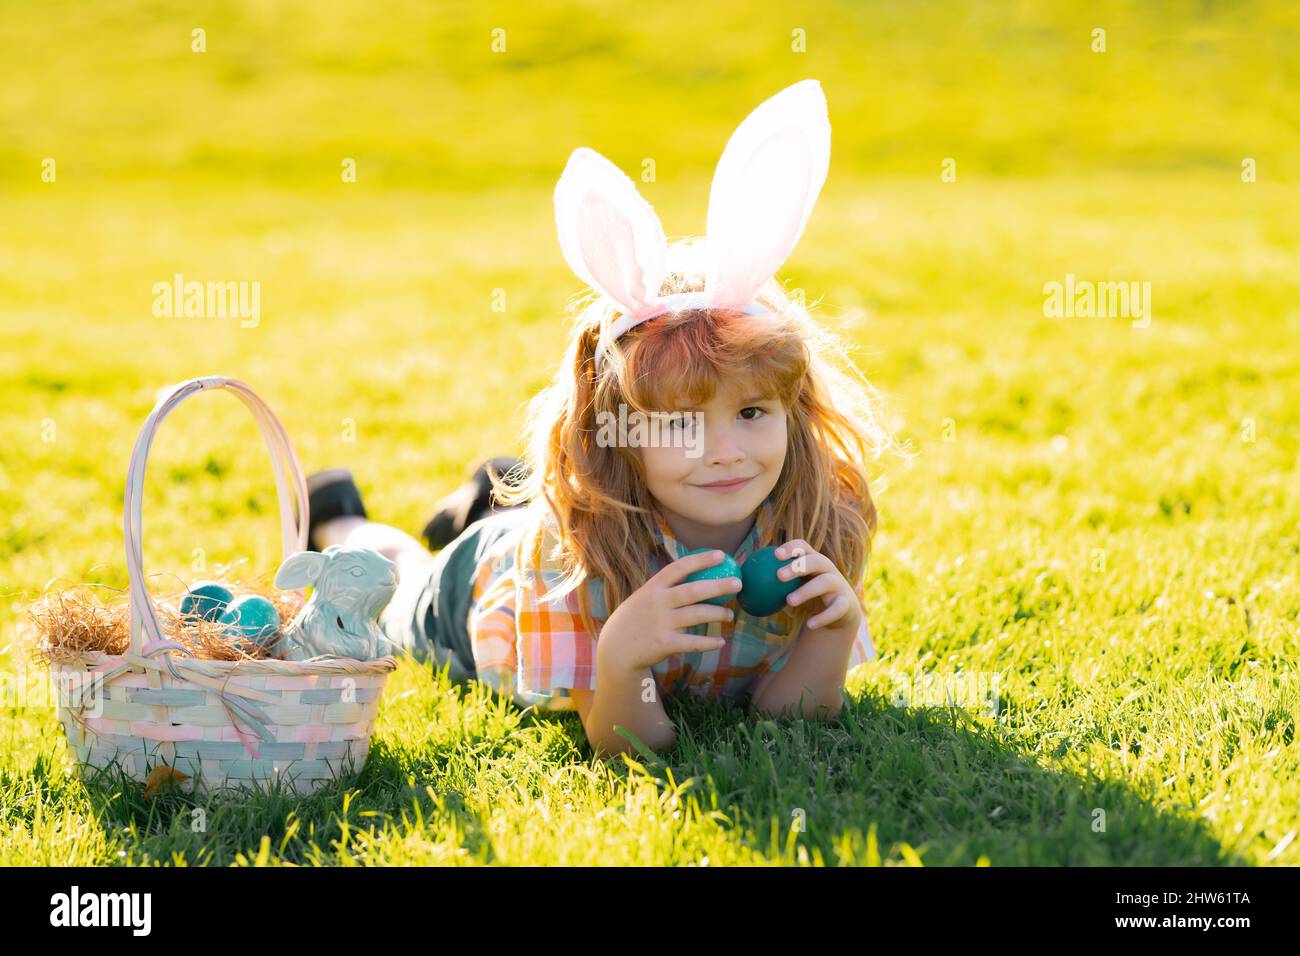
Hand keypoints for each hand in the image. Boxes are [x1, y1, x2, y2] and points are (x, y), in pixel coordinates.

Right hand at [597, 550, 739, 673]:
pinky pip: (694, 643)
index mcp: (653, 588)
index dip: (701, 559)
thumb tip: (696, 576)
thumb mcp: (643, 598)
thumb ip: (665, 589)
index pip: (679, 567)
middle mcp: (658, 603)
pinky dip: (709, 643)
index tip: (721, 555)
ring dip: (719, 614)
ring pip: (698, 615)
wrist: (615, 649)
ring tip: (730, 615)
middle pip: (694, 590)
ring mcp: (662, 623)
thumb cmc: (635, 620)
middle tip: (738, 583)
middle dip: (719, 585)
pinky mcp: (665, 644)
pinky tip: (720, 642)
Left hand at [776, 539, 862, 635]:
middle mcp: (828, 569)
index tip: (775, 554)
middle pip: (816, 560)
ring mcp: (839, 585)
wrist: (838, 613)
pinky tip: (809, 624)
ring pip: (825, 582)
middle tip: (779, 576)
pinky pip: (836, 609)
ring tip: (789, 601)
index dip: (791, 548)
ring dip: (807, 591)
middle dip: (798, 565)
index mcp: (813, 561)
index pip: (804, 547)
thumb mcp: (791, 587)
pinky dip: (823, 617)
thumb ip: (770, 582)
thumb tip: (738, 583)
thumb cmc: (806, 595)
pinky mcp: (845, 603)